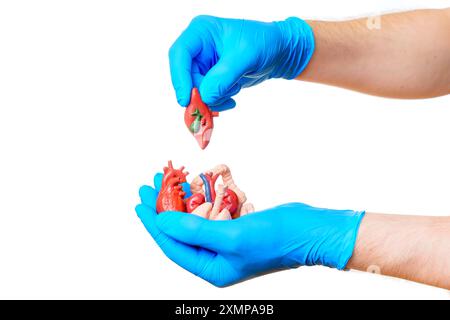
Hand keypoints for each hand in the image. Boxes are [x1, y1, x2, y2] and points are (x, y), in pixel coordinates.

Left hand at [136, 174, 364, 286]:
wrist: (308, 230)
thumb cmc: (274, 239)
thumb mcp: (230, 236)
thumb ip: (192, 230)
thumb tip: (162, 221)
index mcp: (211, 268)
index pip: (172, 245)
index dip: (153, 223)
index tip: (140, 201)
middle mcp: (216, 258)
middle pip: (181, 231)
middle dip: (165, 207)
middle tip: (150, 184)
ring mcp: (226, 242)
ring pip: (195, 220)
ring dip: (183, 200)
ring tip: (170, 179)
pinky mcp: (236, 228)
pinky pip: (211, 212)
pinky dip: (203, 199)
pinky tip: (195, 185)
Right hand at [169, 15, 314, 110]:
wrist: (280, 52)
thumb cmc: (265, 43)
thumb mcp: (245, 57)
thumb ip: (223, 77)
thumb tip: (205, 97)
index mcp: (201, 32)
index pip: (180, 55)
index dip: (180, 78)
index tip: (186, 99)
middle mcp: (199, 47)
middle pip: (186, 77)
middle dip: (200, 93)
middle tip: (213, 105)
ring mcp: (204, 64)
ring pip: (196, 90)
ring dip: (213, 98)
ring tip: (233, 92)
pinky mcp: (212, 78)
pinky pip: (206, 96)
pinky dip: (218, 101)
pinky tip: (233, 98)